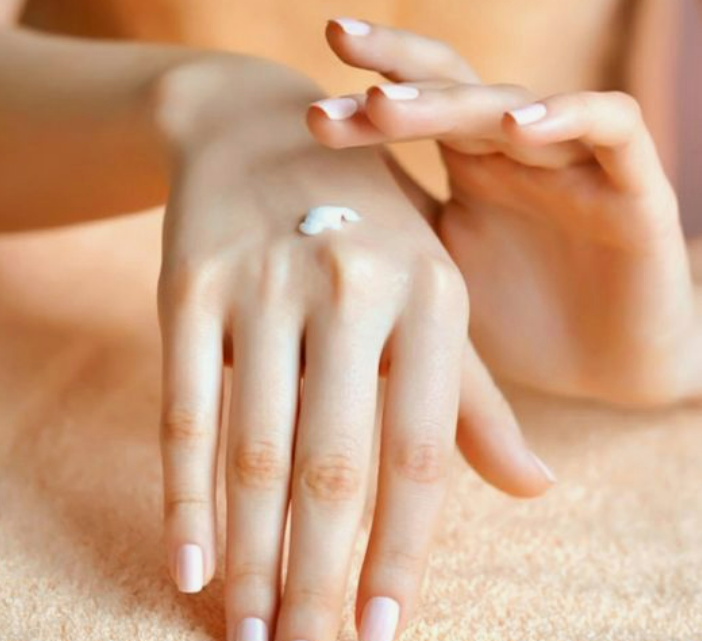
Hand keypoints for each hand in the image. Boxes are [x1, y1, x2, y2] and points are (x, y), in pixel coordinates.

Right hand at [154, 57, 554, 640]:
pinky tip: (189, 565)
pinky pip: (184, 408)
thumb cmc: (361, 222)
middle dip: (320, 578)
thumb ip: (474, 393)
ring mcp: (263, 282)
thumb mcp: (430, 287)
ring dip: (254, 556)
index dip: (402, 553)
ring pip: (257, 447)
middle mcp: (350, 284)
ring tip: (252, 633)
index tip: (381, 635)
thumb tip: (534, 489)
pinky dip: (184, 495)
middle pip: (336, 465)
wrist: (257, 128)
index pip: (422, 451)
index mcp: (430, 290)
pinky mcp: (190, 284)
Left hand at [308, 21, 701, 406]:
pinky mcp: (636, 187)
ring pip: (517, 103)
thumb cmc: (516, 321)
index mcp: (472, 166)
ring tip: (390, 104)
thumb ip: (393, 237)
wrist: (603, 371)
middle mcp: (518, 153)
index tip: (308, 113)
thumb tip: (303, 228)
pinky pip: (613, 126)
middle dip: (395, 74)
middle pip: (456, 88)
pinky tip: (519, 127)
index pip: (418, 107)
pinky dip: (571, 117)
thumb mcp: (437, 276)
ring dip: (455, 100)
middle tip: (334, 54)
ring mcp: (574, 163)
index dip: (365, 100)